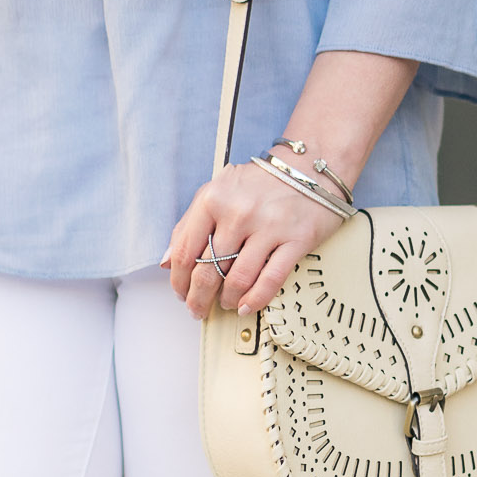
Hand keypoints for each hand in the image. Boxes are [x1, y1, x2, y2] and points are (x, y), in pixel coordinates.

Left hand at [163, 160, 347, 320]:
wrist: (310, 166)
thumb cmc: (260, 183)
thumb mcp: (216, 192)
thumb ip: (189, 225)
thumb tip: (166, 262)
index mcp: (212, 199)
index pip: (184, 252)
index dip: (179, 282)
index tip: (181, 294)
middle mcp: (238, 212)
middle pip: (207, 271)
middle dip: (198, 299)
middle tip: (199, 310)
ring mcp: (268, 226)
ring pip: (237, 280)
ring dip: (227, 300)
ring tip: (226, 303)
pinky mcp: (296, 239)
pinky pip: (270, 280)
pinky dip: (254, 300)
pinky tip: (246, 306)